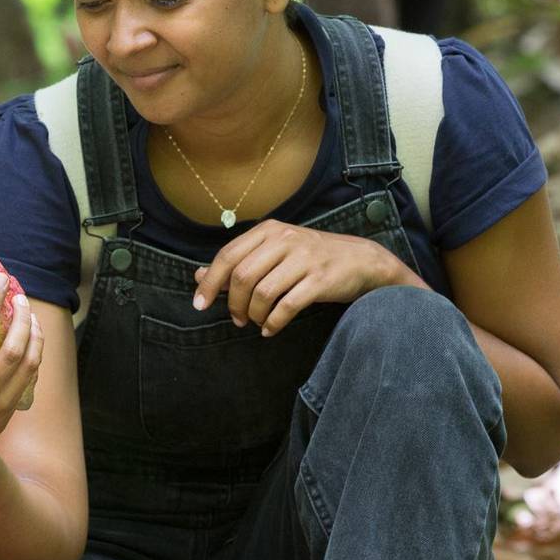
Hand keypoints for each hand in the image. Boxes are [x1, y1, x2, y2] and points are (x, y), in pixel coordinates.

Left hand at [193, 220, 422, 336]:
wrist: (362, 260)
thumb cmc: (311, 258)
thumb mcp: (274, 252)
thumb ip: (238, 263)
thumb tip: (198, 276)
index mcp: (269, 231)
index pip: (228, 255)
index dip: (210, 281)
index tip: (200, 304)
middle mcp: (285, 240)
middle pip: (242, 276)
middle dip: (233, 303)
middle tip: (237, 318)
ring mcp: (304, 259)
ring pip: (263, 292)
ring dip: (254, 314)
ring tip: (256, 322)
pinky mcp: (320, 280)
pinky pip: (287, 306)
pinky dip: (273, 322)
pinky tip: (271, 329)